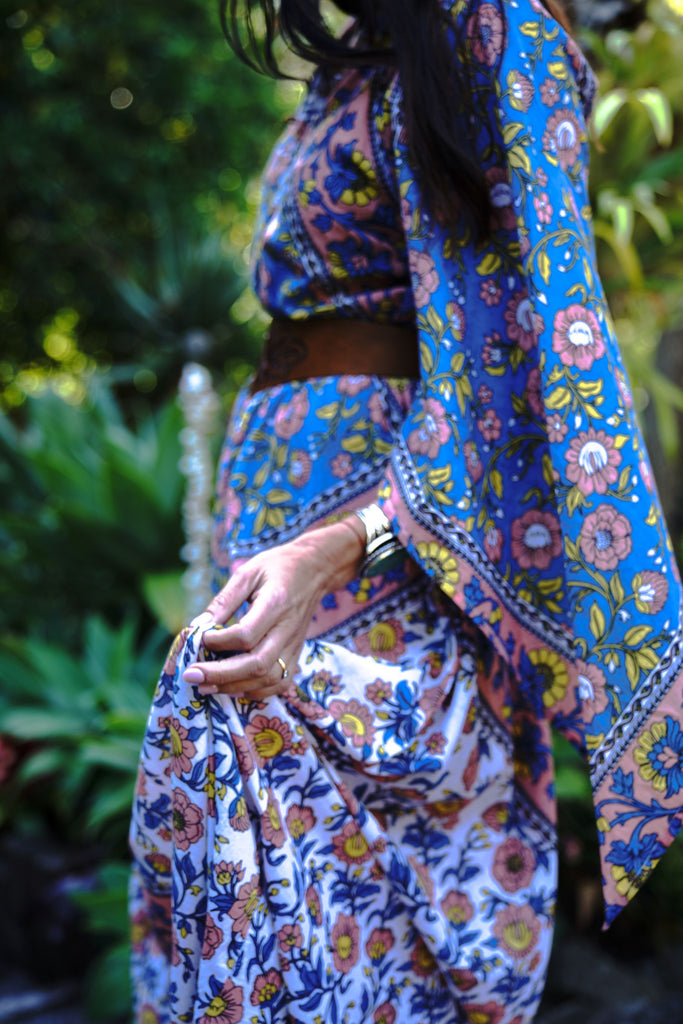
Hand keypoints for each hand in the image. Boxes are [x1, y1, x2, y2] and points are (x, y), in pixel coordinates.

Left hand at [181, 517, 365, 698]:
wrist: (314, 570)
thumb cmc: (277, 568)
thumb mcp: (247, 573)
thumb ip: (224, 601)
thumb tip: (197, 627)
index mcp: (276, 603)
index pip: (246, 634)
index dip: (219, 641)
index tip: (200, 638)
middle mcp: (287, 630)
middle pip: (257, 664)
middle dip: (221, 674)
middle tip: (191, 675)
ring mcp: (294, 645)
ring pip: (269, 679)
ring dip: (235, 687)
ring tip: (206, 686)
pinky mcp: (296, 655)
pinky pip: (279, 684)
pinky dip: (255, 692)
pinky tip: (233, 688)